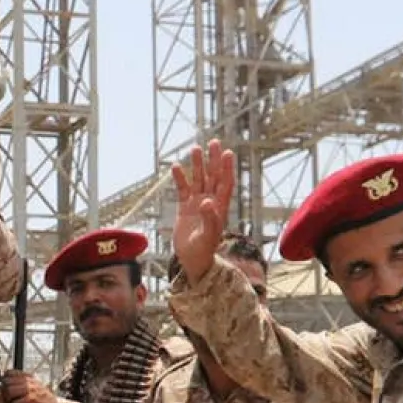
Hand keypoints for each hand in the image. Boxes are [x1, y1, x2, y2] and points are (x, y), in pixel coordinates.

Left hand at [2, 370, 55, 402]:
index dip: (4, 378)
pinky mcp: (31, 400)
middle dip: (3, 390)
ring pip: (10, 391)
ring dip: (7, 399)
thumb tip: (7, 385)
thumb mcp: (35, 387)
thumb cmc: (44, 399)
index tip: (1, 384)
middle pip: (8, 382)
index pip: (11, 372)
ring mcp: (30, 390)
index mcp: (29, 377)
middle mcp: (29, 382)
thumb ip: (23, 383)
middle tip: (4, 396)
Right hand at [170, 141, 235, 283]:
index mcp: (219, 207)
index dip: (227, 168)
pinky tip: (175, 167)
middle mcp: (210, 202)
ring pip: (198, 180)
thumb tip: (206, 201)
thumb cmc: (203, 251)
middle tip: (214, 142)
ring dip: (197, 165)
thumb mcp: (207, 236)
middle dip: (214, 160)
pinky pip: (182, 190)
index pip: (225, 183)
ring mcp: (197, 204)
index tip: (227, 153)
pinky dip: (180, 179)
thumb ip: (209, 218)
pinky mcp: (185, 208)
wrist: (192, 260)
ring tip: (195, 148)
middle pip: (213, 176)